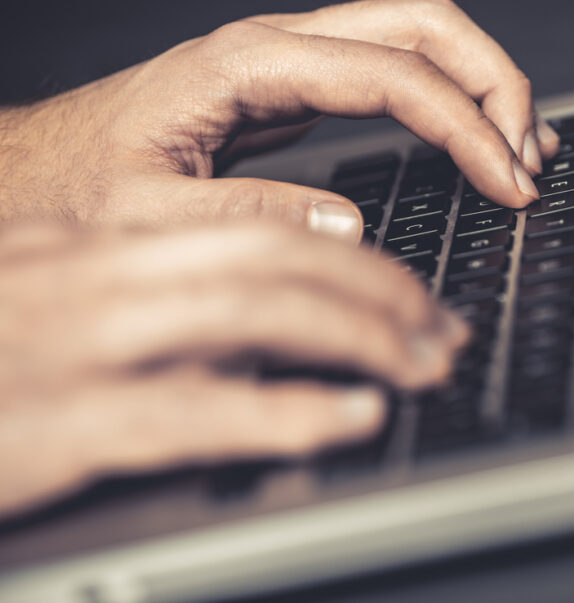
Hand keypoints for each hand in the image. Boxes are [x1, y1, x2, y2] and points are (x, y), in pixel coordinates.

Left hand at [0, 0, 559, 233]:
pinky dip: (453, 99)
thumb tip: (349, 226)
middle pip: (426, 27)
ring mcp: (294, 60)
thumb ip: (246, 216)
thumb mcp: (146, 214)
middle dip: (496, 86)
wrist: (41, 166)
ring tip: (525, 147)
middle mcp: (281, 46)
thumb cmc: (80, 184)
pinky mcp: (300, 86)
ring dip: (484, 85)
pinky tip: (477, 138)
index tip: (509, 182)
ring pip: (421, 38)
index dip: (467, 128)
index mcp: (250, 64)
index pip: (396, 75)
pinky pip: (399, 70)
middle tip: (530, 160)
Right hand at [0, 222, 469, 516]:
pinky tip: (348, 416)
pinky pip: (193, 408)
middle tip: (440, 333)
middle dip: (380, 295)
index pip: (259, 227)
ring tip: (420, 366)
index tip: (415, 297)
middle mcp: (93, 276)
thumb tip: (275, 328)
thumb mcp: (71, 308)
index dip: (358, 261)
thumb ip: (166, 306)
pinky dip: (287, 412)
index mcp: (102, 243)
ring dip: (357, 339)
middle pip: (272, 260)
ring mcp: (74, 345)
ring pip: (248, 313)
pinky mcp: (55, 424)